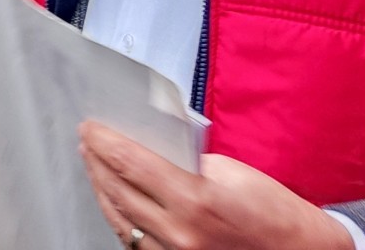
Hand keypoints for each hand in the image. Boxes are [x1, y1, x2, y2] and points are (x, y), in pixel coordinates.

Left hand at [78, 124, 351, 249]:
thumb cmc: (276, 214)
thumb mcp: (233, 172)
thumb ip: (189, 161)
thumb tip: (157, 150)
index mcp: (195, 200)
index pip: (132, 163)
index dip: (105, 142)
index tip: (91, 127)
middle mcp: (180, 232)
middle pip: (119, 191)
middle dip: (97, 162)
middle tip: (87, 140)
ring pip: (122, 220)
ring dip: (103, 190)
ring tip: (94, 165)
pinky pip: (136, 242)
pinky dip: (121, 218)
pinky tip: (115, 201)